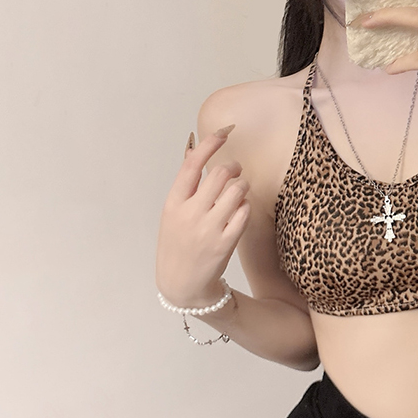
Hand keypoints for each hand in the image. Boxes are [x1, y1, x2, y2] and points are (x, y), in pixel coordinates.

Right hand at [155, 126, 250, 307]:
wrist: (181, 285)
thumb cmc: (177, 244)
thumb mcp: (172, 213)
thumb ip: (186, 185)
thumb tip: (194, 150)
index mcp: (173, 203)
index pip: (191, 165)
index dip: (209, 144)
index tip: (224, 132)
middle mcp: (190, 214)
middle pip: (220, 174)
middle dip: (233, 167)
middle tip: (236, 170)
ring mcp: (208, 229)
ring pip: (237, 191)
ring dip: (243, 186)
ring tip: (239, 191)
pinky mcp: (226, 243)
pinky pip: (245, 212)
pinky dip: (246, 206)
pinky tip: (240, 210)